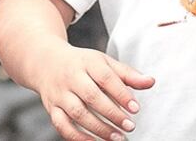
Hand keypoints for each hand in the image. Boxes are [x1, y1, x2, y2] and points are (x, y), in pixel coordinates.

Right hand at [33, 45, 154, 140]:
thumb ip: (127, 74)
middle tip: (130, 126)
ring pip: (77, 112)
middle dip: (112, 113)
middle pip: (91, 95)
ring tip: (117, 137)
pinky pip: (62, 125)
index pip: (105, 77)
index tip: (136, 108)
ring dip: (98, 128)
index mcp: (87, 62)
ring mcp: (60, 93)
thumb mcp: (103, 62)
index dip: (121, 93)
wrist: (45, 62)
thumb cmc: (82, 64)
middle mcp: (71, 77)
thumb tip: (151, 82)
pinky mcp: (51, 107)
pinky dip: (77, 137)